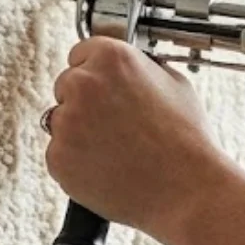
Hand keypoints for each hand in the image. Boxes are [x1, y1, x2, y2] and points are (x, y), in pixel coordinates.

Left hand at [45, 37, 219, 241]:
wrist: (187, 190)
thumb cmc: (186, 140)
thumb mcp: (174, 82)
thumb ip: (141, 67)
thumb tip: (128, 69)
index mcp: (111, 57)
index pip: (80, 54)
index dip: (94, 73)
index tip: (103, 89)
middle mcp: (83, 83)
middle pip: (66, 85)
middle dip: (84, 102)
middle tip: (113, 124)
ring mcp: (66, 121)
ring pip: (59, 120)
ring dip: (77, 132)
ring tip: (114, 149)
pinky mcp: (58, 157)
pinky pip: (58, 154)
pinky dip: (75, 162)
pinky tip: (106, 167)